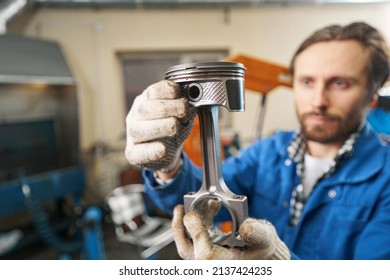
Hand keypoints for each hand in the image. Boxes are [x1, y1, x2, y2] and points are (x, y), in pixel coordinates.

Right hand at [125, 80, 194, 170]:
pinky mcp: (133, 154)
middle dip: (168, 108)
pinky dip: (153, 150)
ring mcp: (132, 135)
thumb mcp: (180, 114)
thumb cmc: (171, 128)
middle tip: (183, 111)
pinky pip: (139, 152)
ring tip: (175, 128)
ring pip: (139, 129)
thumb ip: (185, 106)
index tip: (182, 96)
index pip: (153, 91)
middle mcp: (135, 116)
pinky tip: (164, 149)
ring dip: (161, 127)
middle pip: (145, 108)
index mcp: (146, 101)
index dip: (168, 91)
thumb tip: (194, 99)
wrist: (165, 152)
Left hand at [172, 202, 290, 259]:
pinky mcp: (208, 252)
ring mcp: (208, 259)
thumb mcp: (266, 239)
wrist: (266, 256)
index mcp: (222, 264)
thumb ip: (256, 233)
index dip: (195, 230)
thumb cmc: (264, 250)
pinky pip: (196, 238)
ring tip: (202, 202)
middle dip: (180, 227)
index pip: (203, 252)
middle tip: (180, 208)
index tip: (193, 212)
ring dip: (191, 221)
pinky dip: (199, 223)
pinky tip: (211, 208)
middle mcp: (211, 264)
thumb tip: (245, 226)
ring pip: (189, 243)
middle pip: (187, 249)